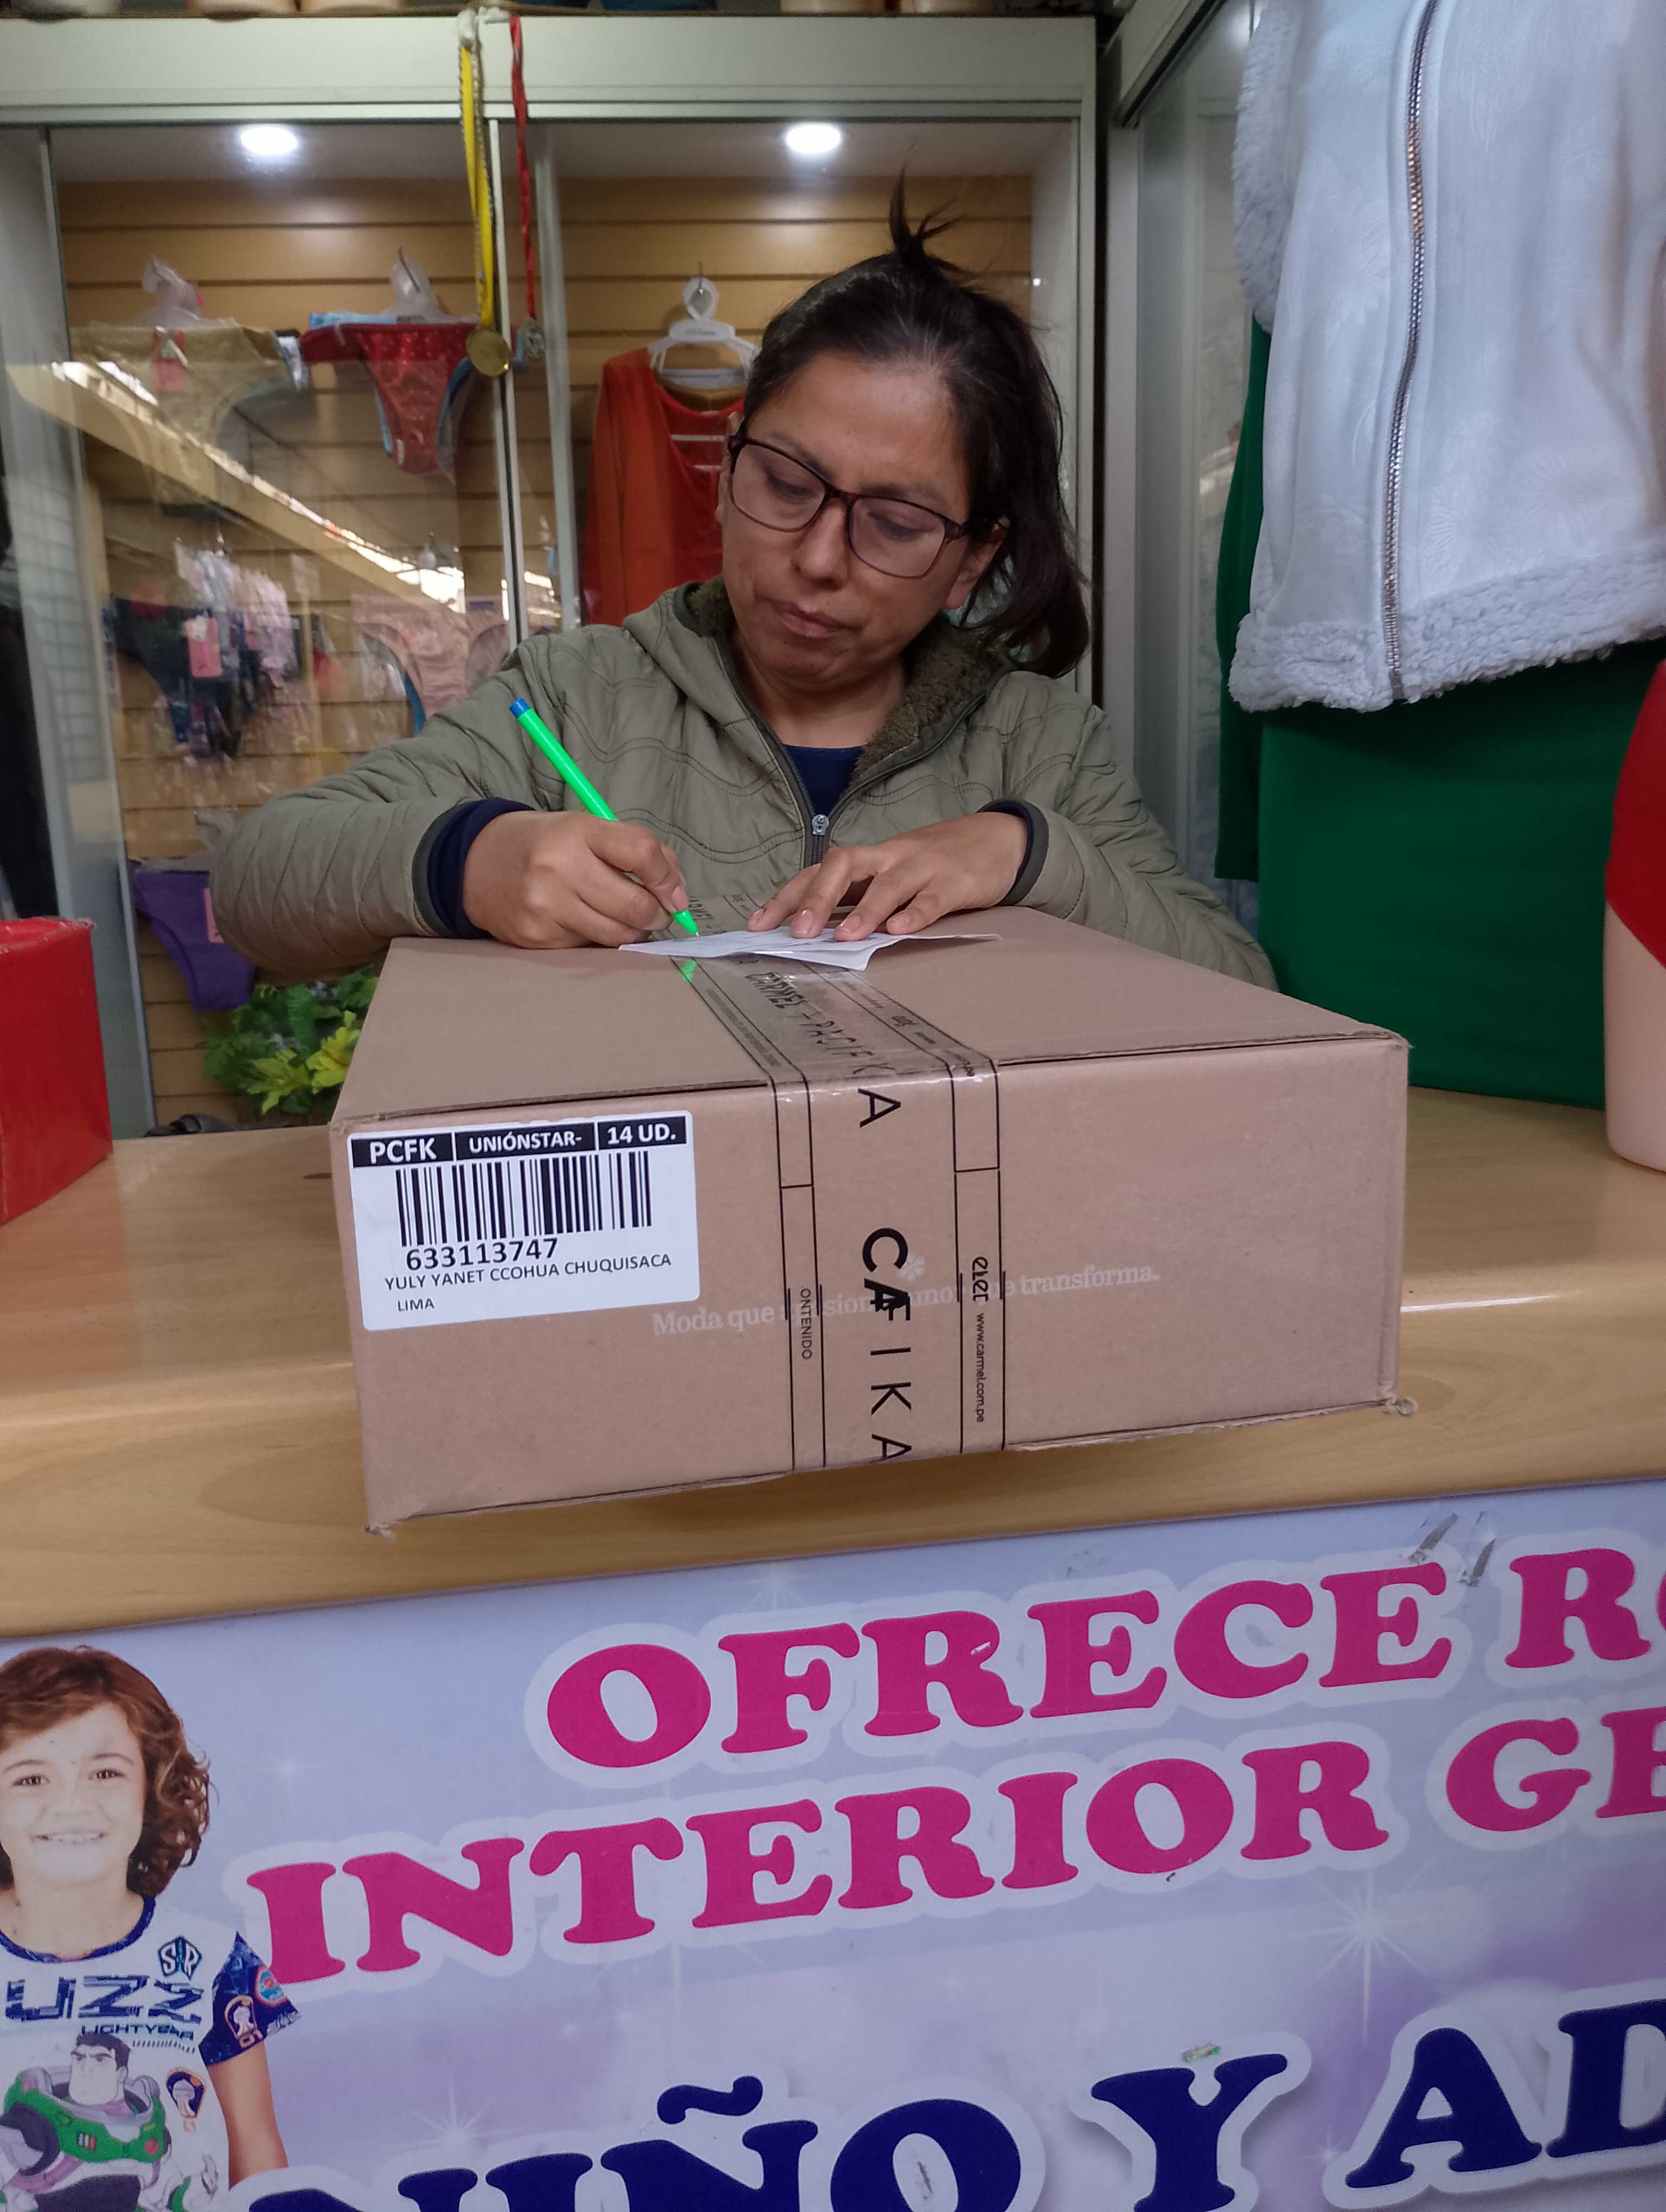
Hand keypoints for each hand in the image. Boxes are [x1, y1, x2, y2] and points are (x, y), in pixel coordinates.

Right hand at [461, 811, 688, 948]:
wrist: (476, 865)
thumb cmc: (545, 845)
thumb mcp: (586, 829)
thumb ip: (636, 850)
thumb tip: (677, 892)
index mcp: (578, 831)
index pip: (641, 852)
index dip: (668, 878)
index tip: (675, 895)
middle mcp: (559, 867)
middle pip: (635, 905)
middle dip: (658, 915)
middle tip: (657, 914)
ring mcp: (545, 905)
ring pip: (617, 934)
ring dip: (633, 932)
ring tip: (626, 919)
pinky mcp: (537, 936)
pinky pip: (588, 946)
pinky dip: (598, 938)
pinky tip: (586, 922)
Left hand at [749, 812, 1026, 941]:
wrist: (997, 840)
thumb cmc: (933, 867)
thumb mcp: (891, 877)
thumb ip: (859, 900)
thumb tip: (812, 934)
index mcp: (868, 860)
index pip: (817, 871)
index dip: (786, 896)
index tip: (757, 925)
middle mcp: (888, 858)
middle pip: (843, 864)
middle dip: (816, 898)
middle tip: (796, 933)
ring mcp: (922, 867)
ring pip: (887, 883)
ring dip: (863, 911)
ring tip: (843, 939)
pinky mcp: (955, 882)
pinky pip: (932, 898)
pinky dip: (914, 914)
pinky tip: (898, 931)